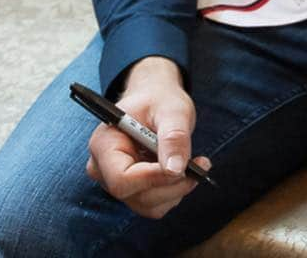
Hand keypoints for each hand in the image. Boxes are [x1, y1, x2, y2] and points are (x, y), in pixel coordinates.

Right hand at [86, 56, 210, 219]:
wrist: (156, 102)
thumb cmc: (160, 100)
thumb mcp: (172, 109)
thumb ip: (173, 136)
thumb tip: (176, 169)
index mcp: (104, 144)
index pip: (121, 177)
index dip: (153, 177)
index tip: (185, 168)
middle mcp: (102, 169)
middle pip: (135, 195)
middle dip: (173, 185)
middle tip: (203, 164)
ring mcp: (115, 183)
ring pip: (148, 205)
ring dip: (177, 190)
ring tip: (196, 164)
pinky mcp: (132, 191)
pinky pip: (154, 205)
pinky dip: (174, 192)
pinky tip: (185, 171)